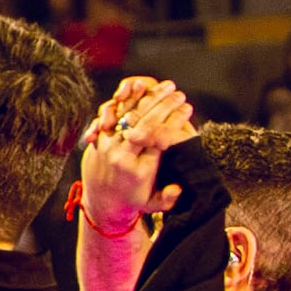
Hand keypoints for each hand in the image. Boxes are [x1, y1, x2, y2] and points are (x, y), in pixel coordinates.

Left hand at [82, 78, 195, 221]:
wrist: (102, 198)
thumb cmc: (134, 200)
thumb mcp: (153, 204)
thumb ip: (168, 198)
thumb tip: (177, 188)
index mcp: (138, 169)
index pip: (158, 138)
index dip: (174, 121)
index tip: (188, 109)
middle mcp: (121, 154)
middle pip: (145, 122)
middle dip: (165, 106)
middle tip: (181, 94)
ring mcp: (109, 143)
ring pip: (130, 113)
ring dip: (149, 98)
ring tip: (168, 86)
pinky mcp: (102, 135)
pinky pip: (116, 112)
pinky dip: (130, 99)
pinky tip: (144, 86)